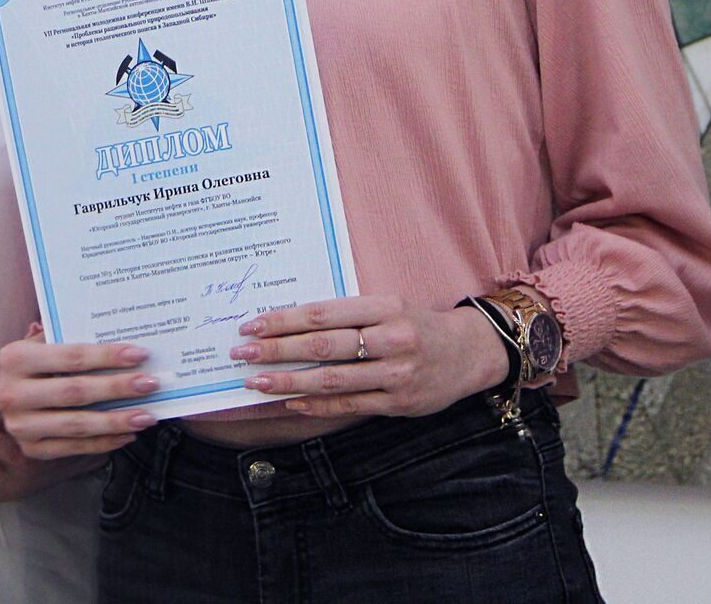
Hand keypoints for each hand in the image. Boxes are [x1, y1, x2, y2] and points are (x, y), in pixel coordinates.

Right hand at [0, 324, 160, 459]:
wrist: (10, 399)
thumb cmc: (36, 366)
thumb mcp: (43, 345)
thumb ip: (68, 337)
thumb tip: (116, 330)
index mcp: (15, 358)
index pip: (70, 357)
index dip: (107, 356)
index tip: (140, 354)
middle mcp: (11, 394)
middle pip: (75, 392)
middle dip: (117, 388)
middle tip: (150, 384)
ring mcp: (20, 426)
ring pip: (77, 424)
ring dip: (116, 420)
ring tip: (146, 416)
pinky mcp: (31, 450)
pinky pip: (75, 448)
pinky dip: (105, 442)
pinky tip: (128, 434)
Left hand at [231, 294, 510, 418]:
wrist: (470, 353)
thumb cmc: (417, 324)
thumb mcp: (389, 305)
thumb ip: (347, 314)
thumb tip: (289, 323)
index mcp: (385, 307)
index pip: (323, 314)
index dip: (283, 320)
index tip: (251, 324)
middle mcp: (392, 339)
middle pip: (322, 346)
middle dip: (276, 350)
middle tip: (241, 352)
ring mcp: (396, 375)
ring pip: (330, 380)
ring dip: (288, 381)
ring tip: (255, 381)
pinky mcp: (398, 403)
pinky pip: (348, 405)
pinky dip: (315, 404)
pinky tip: (289, 401)